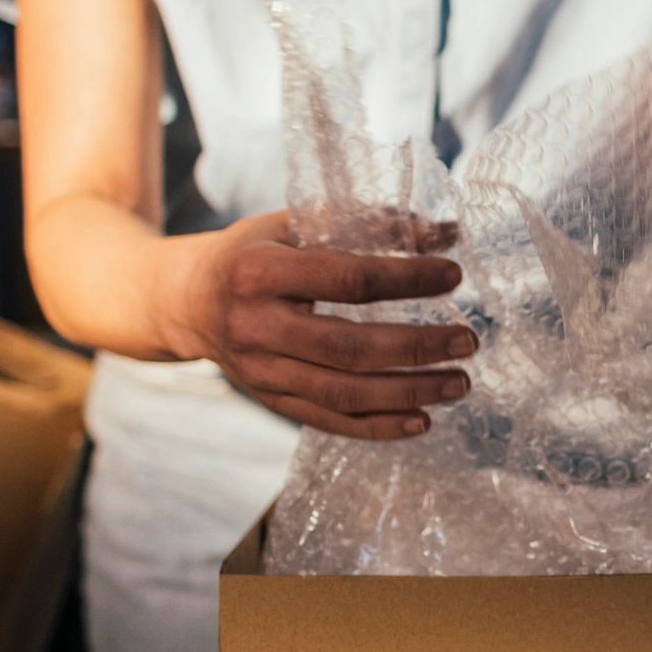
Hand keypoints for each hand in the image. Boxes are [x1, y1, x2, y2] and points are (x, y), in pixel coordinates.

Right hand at [165, 211, 474, 439]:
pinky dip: (378, 427)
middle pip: (348, 347)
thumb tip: (448, 231)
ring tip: (460, 383)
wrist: (183, 301)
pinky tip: (422, 420)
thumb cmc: (254, 253)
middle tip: (468, 340)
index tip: (454, 274)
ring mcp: (261, 372)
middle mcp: (256, 327)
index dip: (405, 278)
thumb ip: (369, 224)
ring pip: (342, 394)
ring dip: (408, 392)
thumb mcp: (296, 224)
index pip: (346, 279)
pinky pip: (329, 421)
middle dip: (416, 347)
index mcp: (261, 272)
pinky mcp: (269, 401)